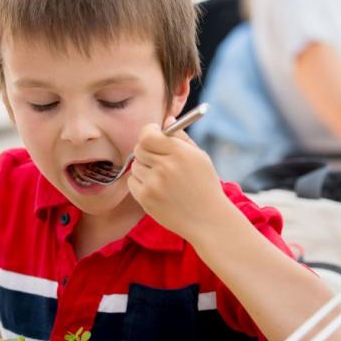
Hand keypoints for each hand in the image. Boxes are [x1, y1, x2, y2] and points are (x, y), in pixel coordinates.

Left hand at [127, 120, 227, 240]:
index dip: (148, 132)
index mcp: (180, 153)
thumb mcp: (200, 157)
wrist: (208, 220)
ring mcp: (153, 184)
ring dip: (144, 168)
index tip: (153, 134)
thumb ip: (181, 138)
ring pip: (135, 165)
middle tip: (157, 157)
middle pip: (139, 148)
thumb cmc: (205, 186)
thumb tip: (166, 120)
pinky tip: (157, 189)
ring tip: (162, 178)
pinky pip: (132, 182)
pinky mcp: (145, 199)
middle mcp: (165, 167)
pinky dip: (140, 183)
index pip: (148, 134)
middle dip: (146, 150)